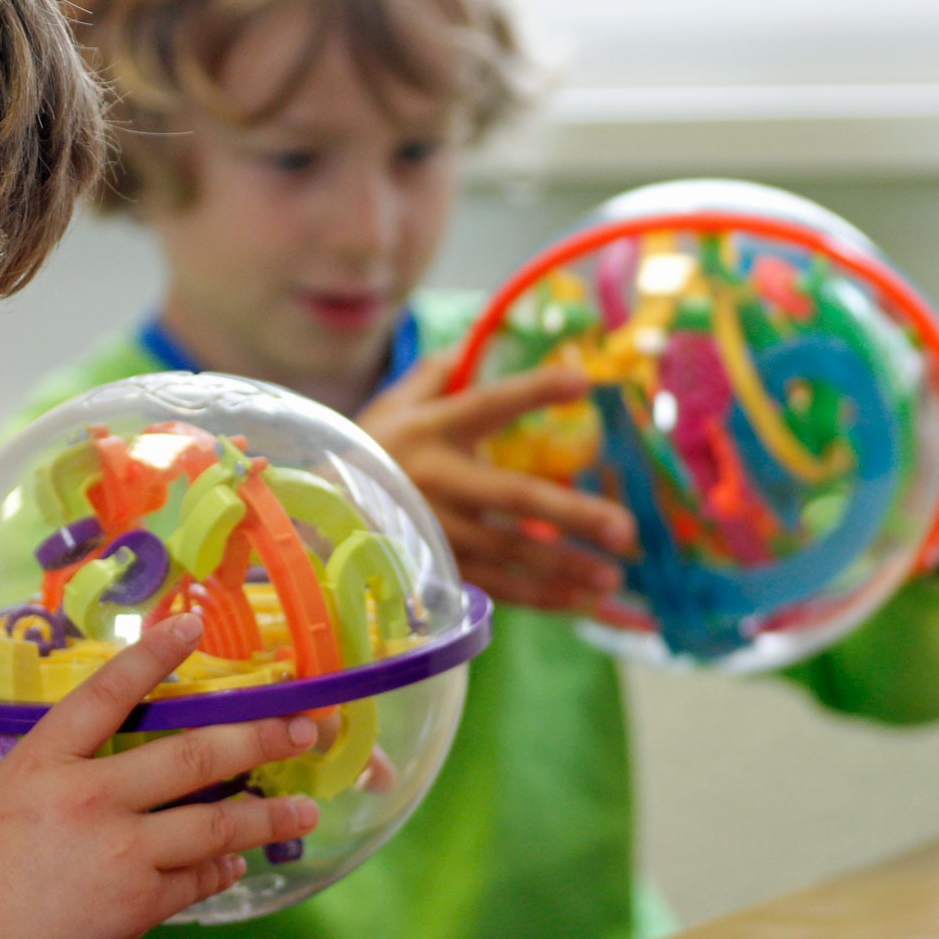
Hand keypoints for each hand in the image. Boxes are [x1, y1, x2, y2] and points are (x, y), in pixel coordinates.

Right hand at [0, 614, 320, 938]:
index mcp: (43, 764)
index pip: (105, 693)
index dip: (152, 657)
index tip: (193, 625)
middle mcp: (88, 799)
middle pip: (191, 757)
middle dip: (258, 738)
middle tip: (306, 725)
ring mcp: (119, 854)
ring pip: (214, 825)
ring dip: (267, 816)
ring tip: (306, 808)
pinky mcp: (136, 905)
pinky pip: (198, 880)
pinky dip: (224, 870)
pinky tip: (241, 861)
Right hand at [358, 353, 634, 612]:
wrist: (312, 511)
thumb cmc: (370, 449)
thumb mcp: (397, 402)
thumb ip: (439, 371)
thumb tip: (480, 339)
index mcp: (430, 429)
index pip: (489, 403)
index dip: (534, 391)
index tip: (583, 380)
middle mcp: (435, 480)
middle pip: (511, 496)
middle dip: (571, 514)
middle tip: (625, 529)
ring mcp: (434, 529)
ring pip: (508, 551)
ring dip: (563, 567)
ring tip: (612, 577)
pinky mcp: (433, 567)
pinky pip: (493, 585)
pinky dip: (538, 596)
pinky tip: (579, 600)